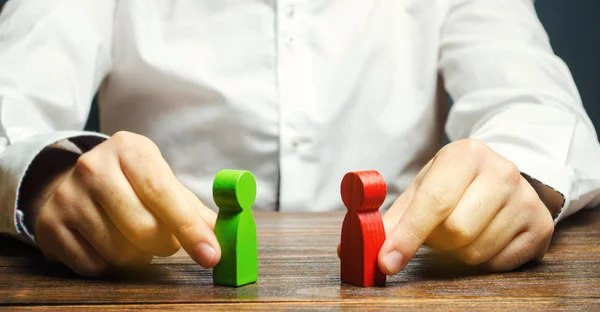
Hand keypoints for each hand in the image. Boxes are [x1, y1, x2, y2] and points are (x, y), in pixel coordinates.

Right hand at [33, 131, 218, 276]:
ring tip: (136, 238)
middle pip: (142, 228)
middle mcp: (93, 167)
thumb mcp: (161, 180)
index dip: (190, 228)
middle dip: (165, 245)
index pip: (163, 193)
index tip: (212, 254)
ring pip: (120, 252)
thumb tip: (225, 235)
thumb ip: (193, 208)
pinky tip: (110, 244)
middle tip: (166, 242)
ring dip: (139, 256)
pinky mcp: (50, 226)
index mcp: (130, 149)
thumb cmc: (131, 183)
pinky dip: (112, 265)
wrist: (73, 181)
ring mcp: (67, 196)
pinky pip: (94, 266)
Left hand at [378, 139, 556, 273]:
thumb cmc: (453, 185)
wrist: (500, 178)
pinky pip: (499, 263)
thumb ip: (393, 218)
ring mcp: (526, 198)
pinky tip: (483, 237)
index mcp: (466, 154)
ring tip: (462, 230)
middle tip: (437, 233)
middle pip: (457, 230)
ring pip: (477, 250)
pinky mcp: (540, 225)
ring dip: (459, 252)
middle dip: (438, 241)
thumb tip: (359, 244)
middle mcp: (502, 171)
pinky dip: (483, 260)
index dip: (408, 236)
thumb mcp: (422, 189)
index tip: (387, 261)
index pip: (434, 201)